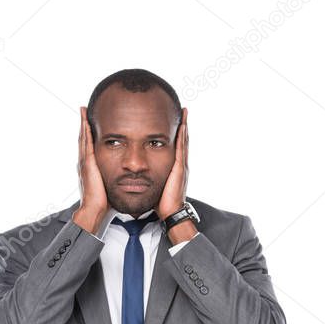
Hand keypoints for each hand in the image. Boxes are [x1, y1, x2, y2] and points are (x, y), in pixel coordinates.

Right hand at [73, 106, 108, 232]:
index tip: (90, 121)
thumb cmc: (104, 201)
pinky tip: (86, 123)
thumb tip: (123, 175)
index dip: (89, 133)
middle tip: (83, 110)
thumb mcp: (109, 184)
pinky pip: (86, 145)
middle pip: (84, 139)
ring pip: (83, 139)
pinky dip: (85, 133)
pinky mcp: (87, 165)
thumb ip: (112, 177)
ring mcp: (85, 163)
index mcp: (91, 167)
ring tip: (83, 111)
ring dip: (83, 124)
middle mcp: (85, 163)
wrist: (95, 210)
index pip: (89, 146)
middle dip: (84, 124)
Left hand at [159, 108, 196, 243]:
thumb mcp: (154, 184)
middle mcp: (180, 164)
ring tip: (184, 113)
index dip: (177, 133)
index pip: (176, 146)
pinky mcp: (179, 168)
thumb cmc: (161, 201)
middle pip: (182, 140)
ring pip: (183, 142)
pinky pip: (181, 149)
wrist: (169, 212)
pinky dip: (182, 137)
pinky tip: (182, 126)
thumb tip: (140, 171)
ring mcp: (181, 166)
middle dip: (183, 125)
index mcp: (174, 167)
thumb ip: (150, 175)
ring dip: (184, 126)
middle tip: (183, 110)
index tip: (176, 120)